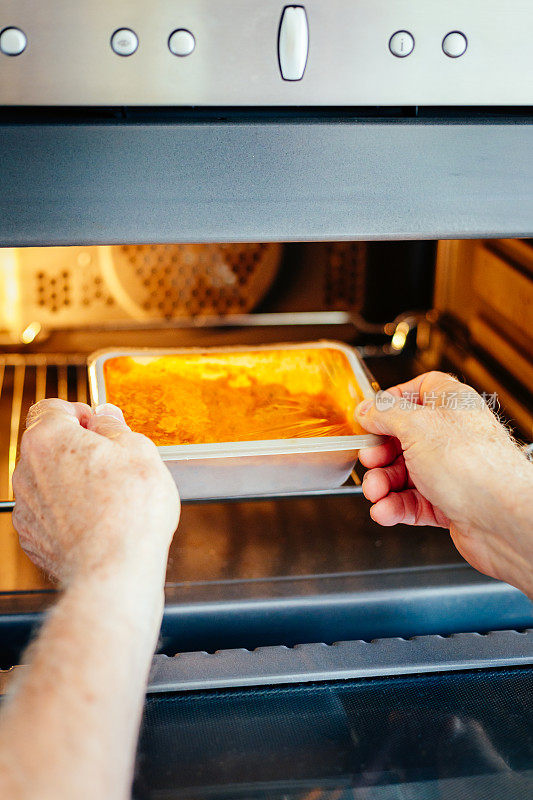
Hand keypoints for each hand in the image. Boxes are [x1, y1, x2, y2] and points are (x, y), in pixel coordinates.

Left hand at [12, 400, 179, 584]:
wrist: (115, 569)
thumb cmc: (130, 510)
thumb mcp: (138, 450)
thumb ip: (115, 426)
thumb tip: (105, 417)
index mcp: (48, 438)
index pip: (50, 407)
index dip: (77, 412)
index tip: (97, 425)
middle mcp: (27, 470)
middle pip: (47, 445)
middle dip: (76, 448)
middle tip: (111, 460)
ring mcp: (26, 507)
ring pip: (47, 480)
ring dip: (71, 480)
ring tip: (109, 495)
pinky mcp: (32, 538)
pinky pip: (48, 513)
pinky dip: (67, 512)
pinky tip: (97, 520)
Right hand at [355, 372, 532, 597]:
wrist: (502, 518)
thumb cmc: (473, 466)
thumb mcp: (416, 426)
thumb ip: (385, 414)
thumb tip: (367, 408)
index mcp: (451, 406)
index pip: (419, 391)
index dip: (392, 402)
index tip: (370, 415)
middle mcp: (453, 436)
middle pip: (403, 437)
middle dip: (379, 453)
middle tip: (369, 459)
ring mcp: (451, 471)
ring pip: (404, 473)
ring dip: (382, 484)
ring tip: (375, 492)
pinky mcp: (448, 503)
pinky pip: (412, 501)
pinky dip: (394, 506)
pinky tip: (385, 510)